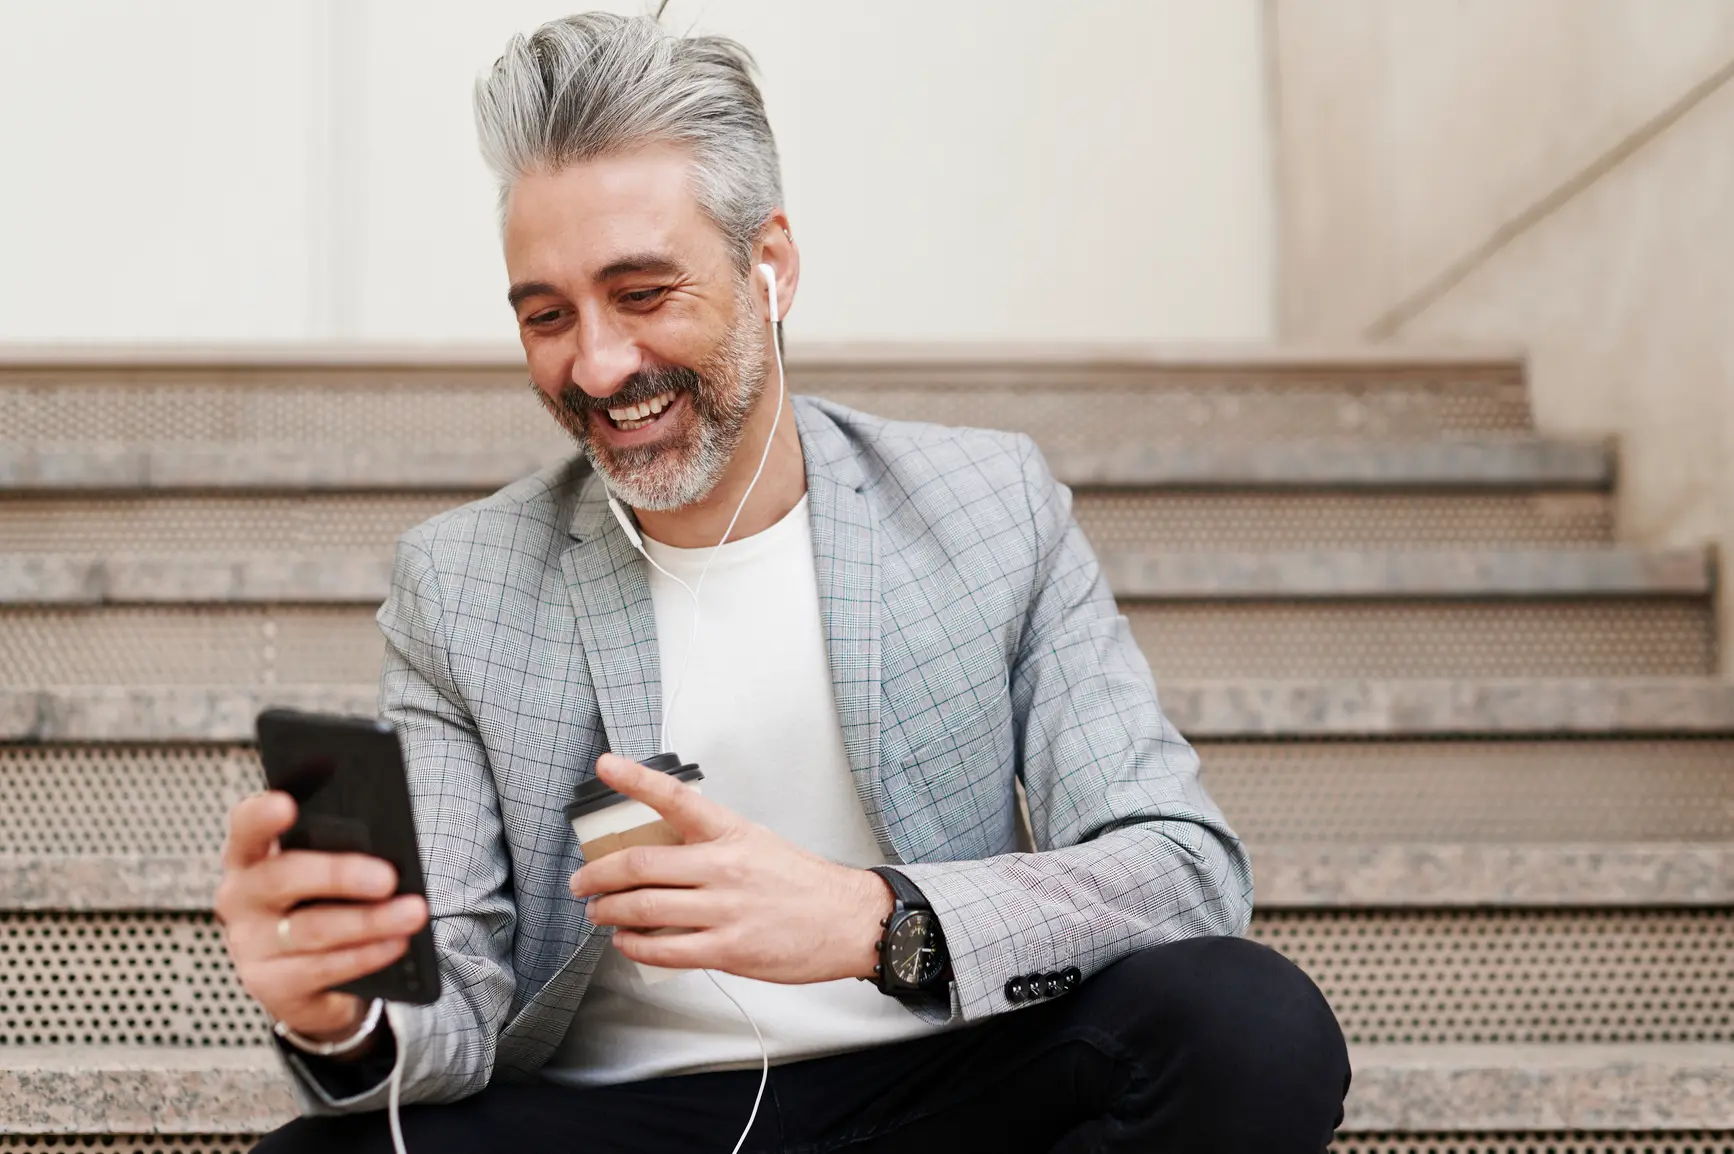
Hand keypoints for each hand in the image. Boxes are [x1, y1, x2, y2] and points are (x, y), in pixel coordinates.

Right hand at [214, 791, 428, 1042]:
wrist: (305, 978)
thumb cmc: (318, 904)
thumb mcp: (322, 873)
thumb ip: (338, 851)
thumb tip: (389, 845)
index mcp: (250, 857)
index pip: (245, 827)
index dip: (261, 815)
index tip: (286, 804)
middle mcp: (240, 899)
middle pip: (282, 878)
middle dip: (339, 875)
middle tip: (388, 877)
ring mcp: (249, 945)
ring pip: (311, 929)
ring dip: (369, 921)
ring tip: (413, 913)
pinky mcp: (269, 985)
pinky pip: (321, 969)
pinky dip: (365, 955)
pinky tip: (396, 944)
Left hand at [571, 754, 894, 983]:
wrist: (848, 920)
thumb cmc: (801, 883)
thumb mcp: (756, 843)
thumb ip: (709, 846)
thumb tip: (657, 857)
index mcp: (731, 832)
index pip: (676, 798)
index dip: (636, 780)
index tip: (606, 765)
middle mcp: (724, 867)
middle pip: (640, 865)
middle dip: (597, 875)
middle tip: (581, 881)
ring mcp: (725, 909)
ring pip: (644, 909)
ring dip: (609, 912)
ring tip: (599, 912)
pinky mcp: (728, 949)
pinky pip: (665, 951)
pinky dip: (635, 946)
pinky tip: (627, 942)